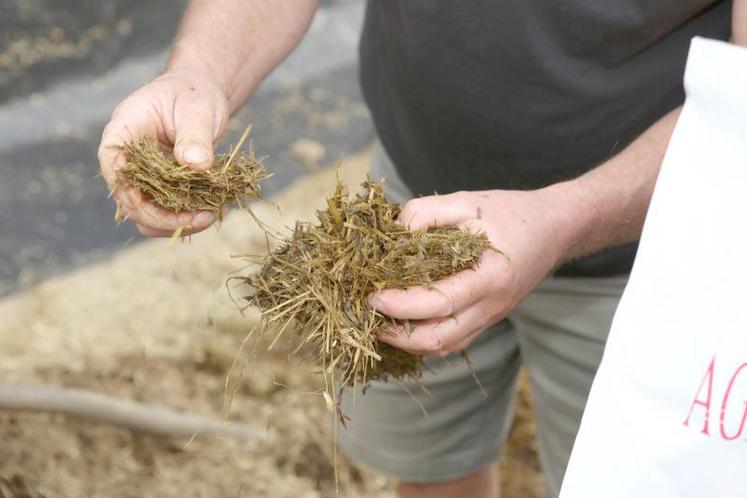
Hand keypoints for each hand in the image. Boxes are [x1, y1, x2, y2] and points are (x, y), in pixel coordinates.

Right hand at [98, 70, 229, 236]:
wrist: (200, 96)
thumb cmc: (192, 95)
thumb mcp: (196, 109)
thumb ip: (194, 135)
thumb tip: (196, 164)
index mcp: (122, 133)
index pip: (114, 169)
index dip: (135, 194)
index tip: (171, 207)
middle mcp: (125, 161)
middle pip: (130, 201)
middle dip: (165, 217)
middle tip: (205, 217)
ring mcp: (141, 178)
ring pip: (146, 216)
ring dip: (176, 223)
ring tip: (210, 216)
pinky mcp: (159, 190)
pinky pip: (165, 214)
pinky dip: (185, 218)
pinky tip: (210, 211)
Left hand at [370, 188, 571, 356]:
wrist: (555, 229)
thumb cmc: (511, 212)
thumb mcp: (469, 201)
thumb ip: (428, 211)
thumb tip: (394, 232)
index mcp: (490, 276)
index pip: (440, 303)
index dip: (402, 304)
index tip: (372, 294)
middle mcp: (492, 305)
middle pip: (439, 339)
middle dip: (397, 333)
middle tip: (367, 312)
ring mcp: (490, 317)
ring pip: (444, 346)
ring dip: (407, 340)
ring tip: (378, 319)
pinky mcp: (486, 319)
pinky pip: (452, 341)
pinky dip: (423, 338)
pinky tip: (402, 321)